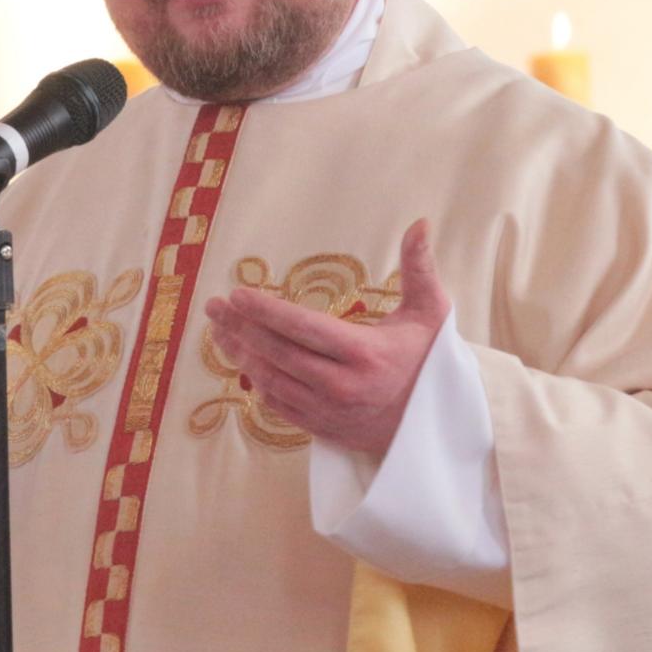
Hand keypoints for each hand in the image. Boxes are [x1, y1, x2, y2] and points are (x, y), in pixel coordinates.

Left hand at [204, 219, 451, 454]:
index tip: (236, 294)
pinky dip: (257, 383)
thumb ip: (419, 266)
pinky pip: (278, 406)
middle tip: (214, 307)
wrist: (438, 425)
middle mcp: (342, 385)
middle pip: (278, 354)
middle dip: (240, 328)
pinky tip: (243, 363)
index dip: (265, 311)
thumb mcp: (431, 311)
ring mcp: (329, 411)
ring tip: (219, 331)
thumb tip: (419, 223)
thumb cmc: (431, 359)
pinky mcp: (323, 428)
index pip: (302, 327)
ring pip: (271, 381)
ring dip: (240, 355)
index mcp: (364, 352)